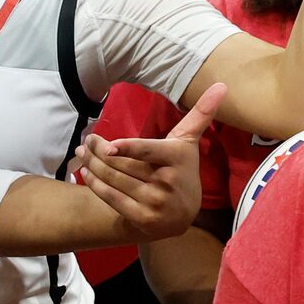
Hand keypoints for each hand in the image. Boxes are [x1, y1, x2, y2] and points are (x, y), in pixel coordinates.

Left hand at [74, 85, 224, 240]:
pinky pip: (111, 198)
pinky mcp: (143, 218)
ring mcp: (155, 202)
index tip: (108, 145)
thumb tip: (222, 84)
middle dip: (99, 150)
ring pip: (114, 179)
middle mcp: (168, 182)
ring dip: (92, 164)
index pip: (149, 151)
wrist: (181, 216)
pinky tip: (85, 173)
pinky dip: (95, 184)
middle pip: (124, 163)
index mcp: (178, 158)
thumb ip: (200, 115)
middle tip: (86, 140)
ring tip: (81, 153)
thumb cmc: (180, 171)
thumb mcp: (187, 144)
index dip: (129, 148)